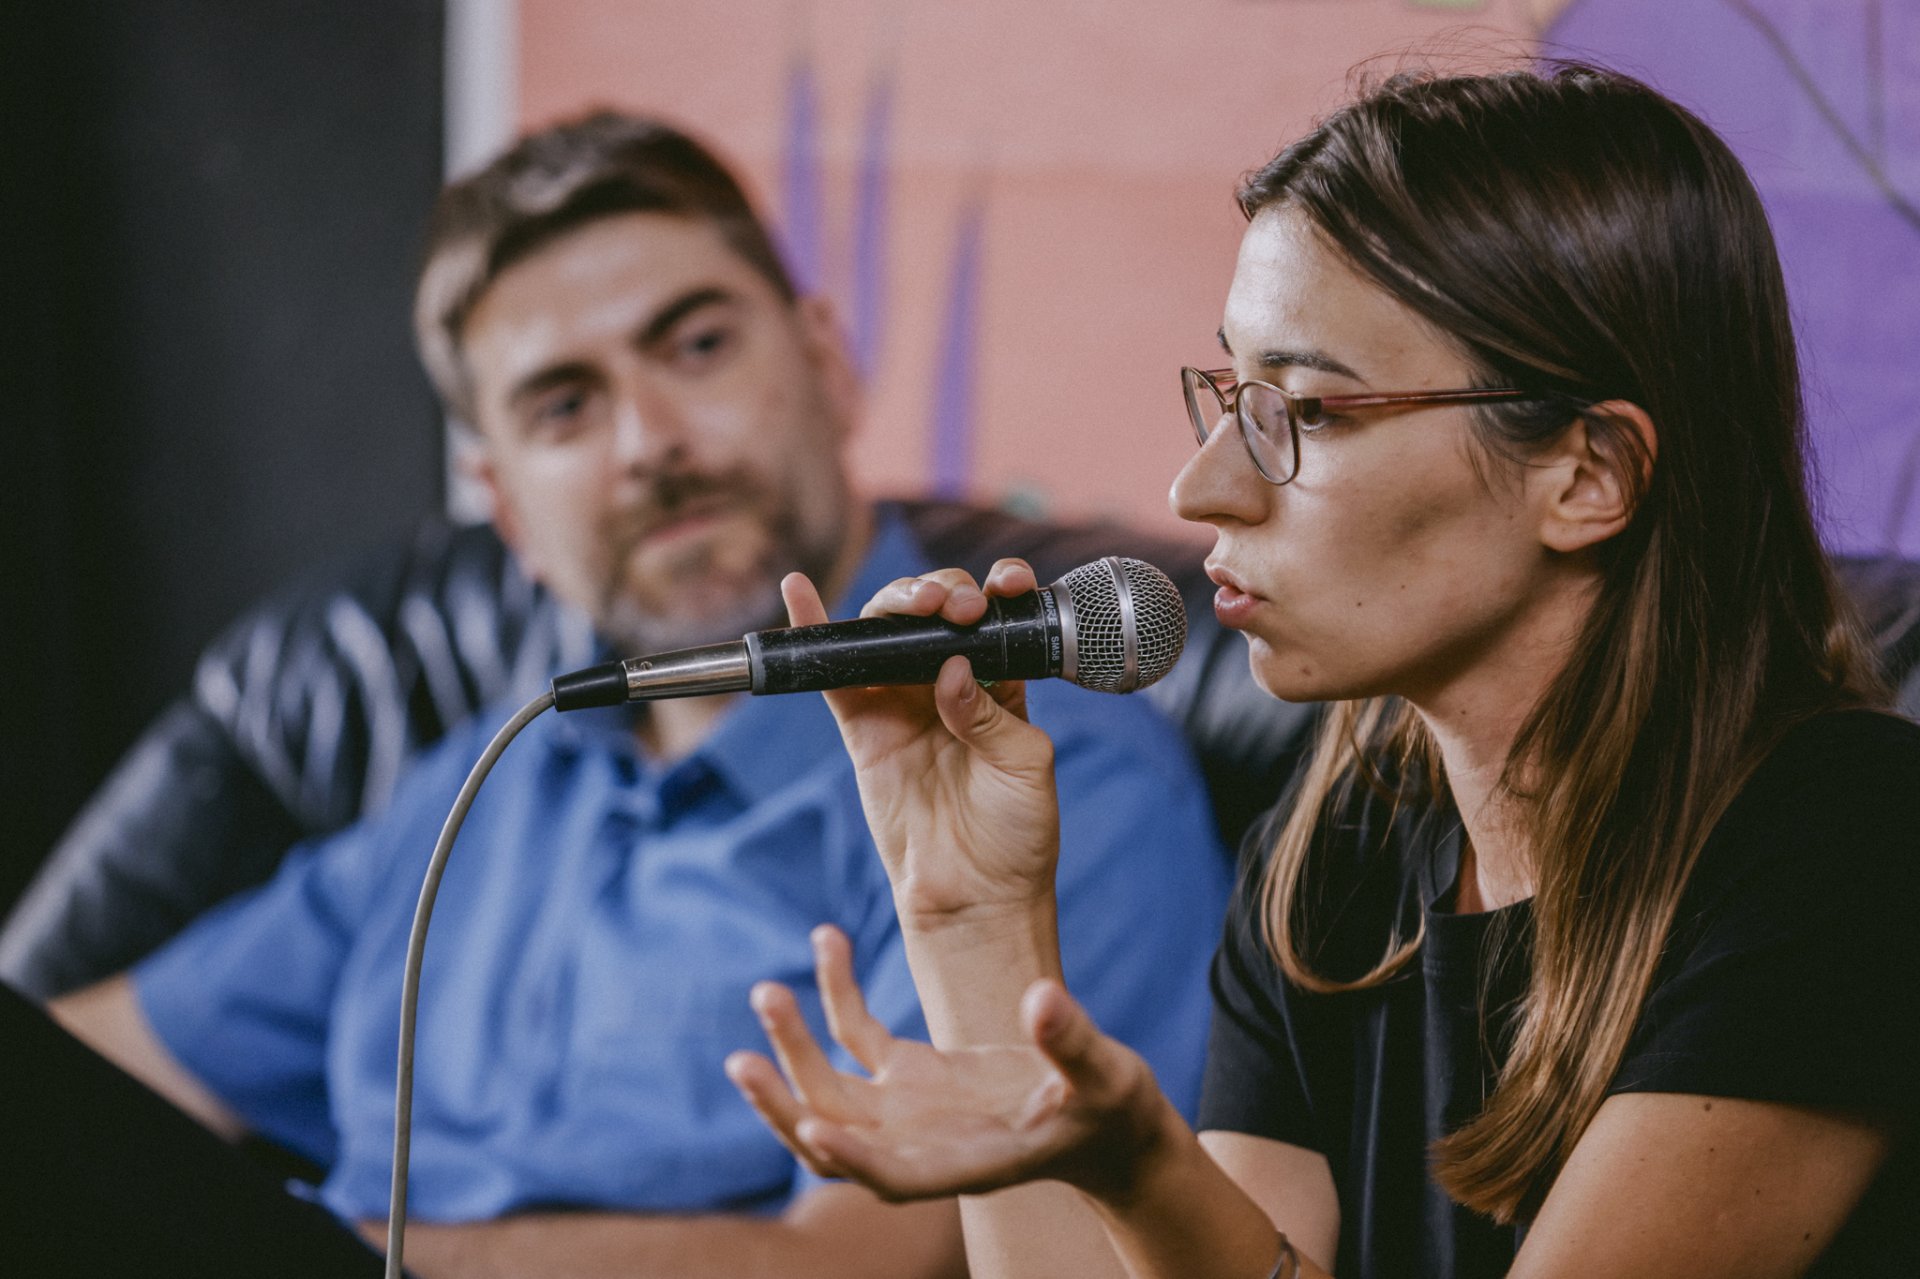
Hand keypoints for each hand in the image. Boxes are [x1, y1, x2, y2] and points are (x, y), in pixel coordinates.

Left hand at [726, 925, 1175, 1203]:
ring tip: (766, 991)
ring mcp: (908, 1110)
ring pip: (828, 1088)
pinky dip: (833, 995)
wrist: (1102, 1120)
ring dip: (791, 1047)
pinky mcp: (909, 1075)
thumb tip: (1042, 998)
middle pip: (835, 1136)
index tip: (810, 1129)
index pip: (896, 1175)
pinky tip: (825, 938)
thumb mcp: (1106, 1078)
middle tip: (744, 1062)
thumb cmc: (1110, 1112)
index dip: (853, 1158)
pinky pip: (855, 1035)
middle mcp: (921, 1143)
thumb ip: (1073, 1043)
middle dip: (785, 1105)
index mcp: (967, 1161)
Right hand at [782, 561, 1061, 924]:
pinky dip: (816, 631)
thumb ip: (989, 713)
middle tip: (955, 609)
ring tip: (912, 604)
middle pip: (935, 613)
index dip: (998, 590)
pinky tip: (801, 592)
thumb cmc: (1016, 834)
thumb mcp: (1024, 766)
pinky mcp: (863, 728)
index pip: (996, 619)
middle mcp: (950, 683)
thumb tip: (951, 670)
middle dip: (943, 594)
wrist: (976, 896)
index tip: (1005, 586)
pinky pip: (834, 674)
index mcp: (1001, 683)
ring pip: (887, 632)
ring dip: (895, 602)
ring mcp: (903, 702)